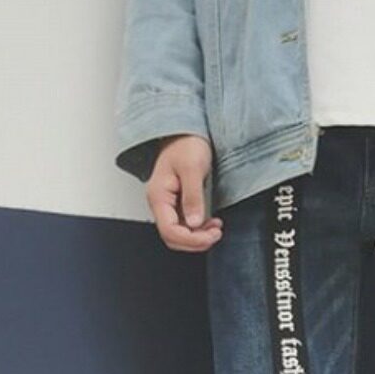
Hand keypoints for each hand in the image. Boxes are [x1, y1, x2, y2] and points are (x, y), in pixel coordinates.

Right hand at [146, 134, 222, 251]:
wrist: (186, 132)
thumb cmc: (186, 144)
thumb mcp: (192, 169)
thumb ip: (193, 197)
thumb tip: (194, 223)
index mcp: (158, 196)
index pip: (169, 230)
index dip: (191, 239)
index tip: (211, 236)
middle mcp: (160, 202)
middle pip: (172, 236)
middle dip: (195, 241)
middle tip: (216, 234)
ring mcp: (169, 203)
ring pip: (179, 232)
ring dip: (198, 236)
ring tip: (216, 229)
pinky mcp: (178, 202)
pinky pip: (185, 223)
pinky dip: (198, 228)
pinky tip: (211, 223)